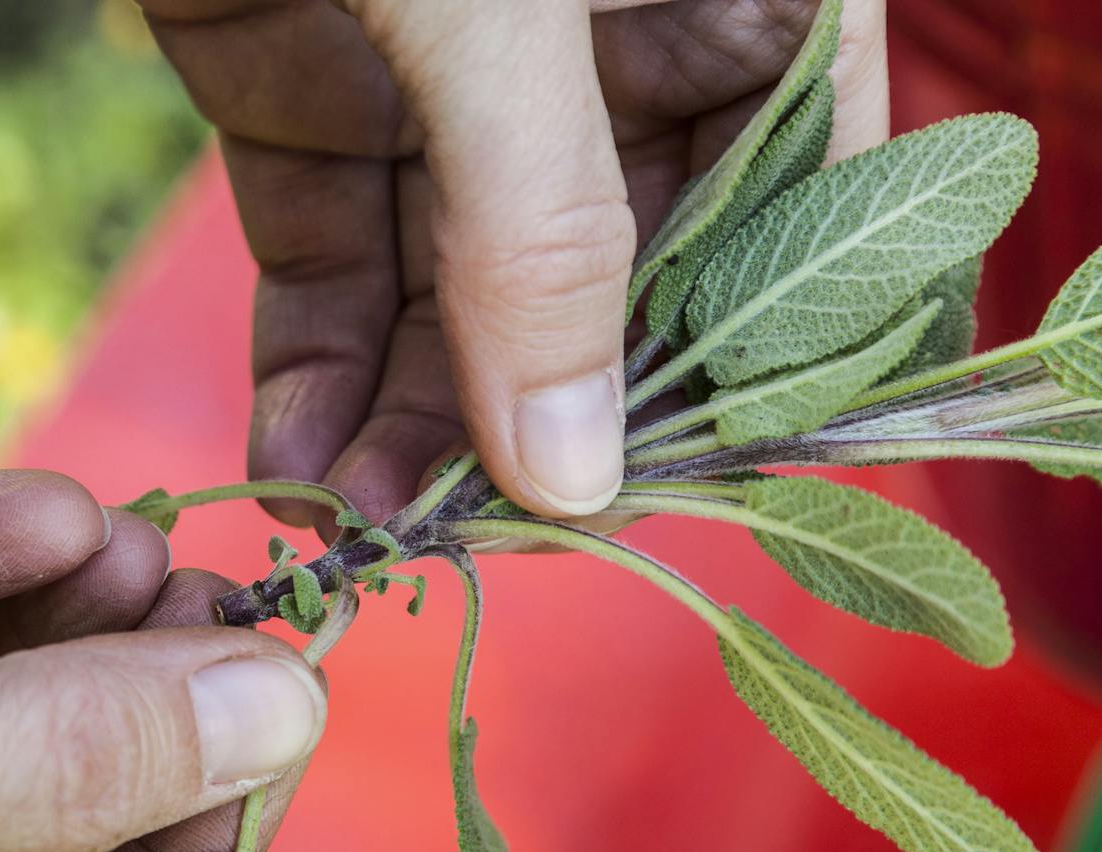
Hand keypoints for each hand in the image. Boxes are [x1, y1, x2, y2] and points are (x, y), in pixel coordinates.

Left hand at [144, 0, 887, 527]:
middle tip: (485, 547)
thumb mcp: (502, 8)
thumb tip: (580, 476)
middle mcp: (613, 49)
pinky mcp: (317, 90)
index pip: (803, 219)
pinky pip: (334, 259)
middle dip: (544, 422)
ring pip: (460, 296)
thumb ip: (550, 231)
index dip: (751, 371)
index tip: (682, 498)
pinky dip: (313, 363)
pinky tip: (298, 460)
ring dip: (414, 423)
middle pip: (613, 286)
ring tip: (371, 534)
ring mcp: (458, 79)